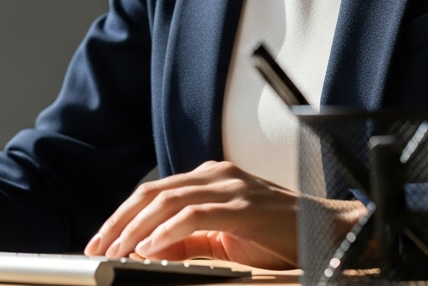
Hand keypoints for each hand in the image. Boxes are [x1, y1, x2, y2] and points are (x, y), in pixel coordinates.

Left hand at [84, 161, 299, 268]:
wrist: (330, 233)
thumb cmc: (280, 236)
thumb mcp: (224, 240)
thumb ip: (189, 242)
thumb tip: (148, 250)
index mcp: (209, 180)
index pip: (153, 193)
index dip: (122, 216)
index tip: (100, 241)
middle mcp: (216, 176)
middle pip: (153, 193)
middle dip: (119, 222)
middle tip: (97, 247)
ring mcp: (232, 187)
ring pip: (168, 201)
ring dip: (136, 229)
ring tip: (118, 251)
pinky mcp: (246, 207)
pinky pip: (197, 214)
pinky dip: (169, 231)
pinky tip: (151, 247)